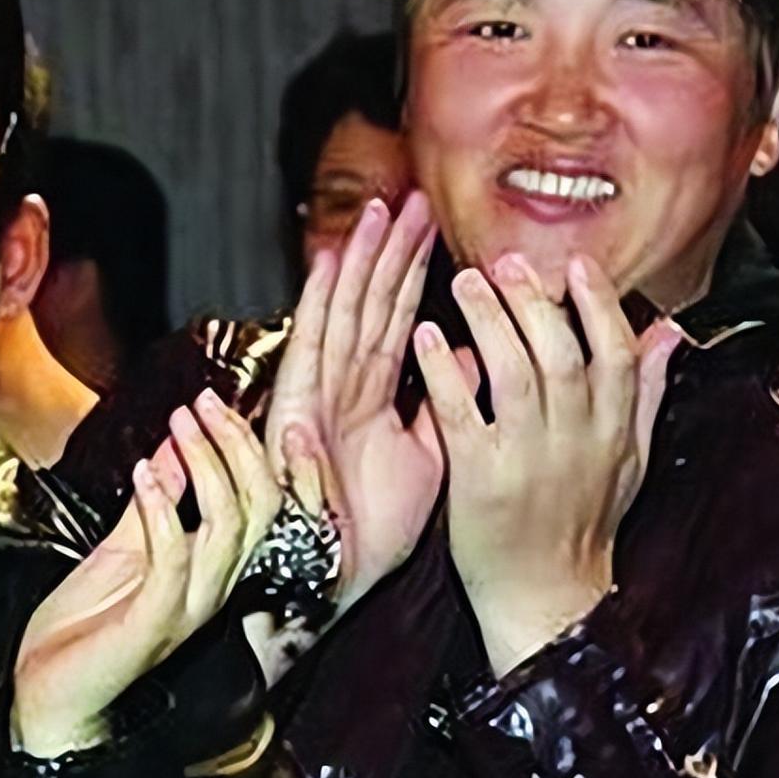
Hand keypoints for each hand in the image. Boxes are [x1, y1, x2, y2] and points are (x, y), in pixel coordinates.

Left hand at [11, 388, 280, 757]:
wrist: (50, 700)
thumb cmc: (87, 629)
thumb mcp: (123, 547)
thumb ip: (155, 502)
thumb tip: (173, 447)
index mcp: (214, 569)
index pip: (262, 500)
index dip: (247, 447)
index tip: (214, 401)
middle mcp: (214, 588)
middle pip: (260, 508)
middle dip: (235, 446)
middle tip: (202, 403)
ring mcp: (188, 609)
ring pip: (227, 528)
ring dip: (204, 466)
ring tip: (178, 426)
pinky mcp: (153, 625)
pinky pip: (172, 560)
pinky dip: (161, 510)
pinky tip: (144, 474)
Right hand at [267, 192, 463, 606]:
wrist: (333, 580)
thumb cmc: (372, 528)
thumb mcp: (431, 458)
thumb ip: (449, 405)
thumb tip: (481, 359)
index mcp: (374, 397)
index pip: (400, 321)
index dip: (415, 274)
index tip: (434, 228)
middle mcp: (345, 386)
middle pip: (372, 305)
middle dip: (391, 252)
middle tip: (411, 198)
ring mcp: (319, 394)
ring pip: (345, 313)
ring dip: (361, 262)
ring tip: (378, 210)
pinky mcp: (297, 410)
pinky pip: (313, 348)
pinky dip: (319, 304)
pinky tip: (331, 261)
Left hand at [414, 252, 681, 675]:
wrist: (546, 601)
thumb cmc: (581, 527)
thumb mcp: (629, 462)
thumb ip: (644, 394)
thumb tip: (667, 334)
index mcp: (611, 432)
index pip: (614, 354)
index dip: (597, 305)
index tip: (575, 265)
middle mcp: (575, 441)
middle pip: (561, 354)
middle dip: (534, 301)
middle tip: (505, 261)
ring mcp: (526, 459)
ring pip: (515, 374)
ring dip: (489, 321)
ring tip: (464, 282)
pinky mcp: (480, 480)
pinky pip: (462, 414)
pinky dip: (446, 371)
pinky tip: (428, 336)